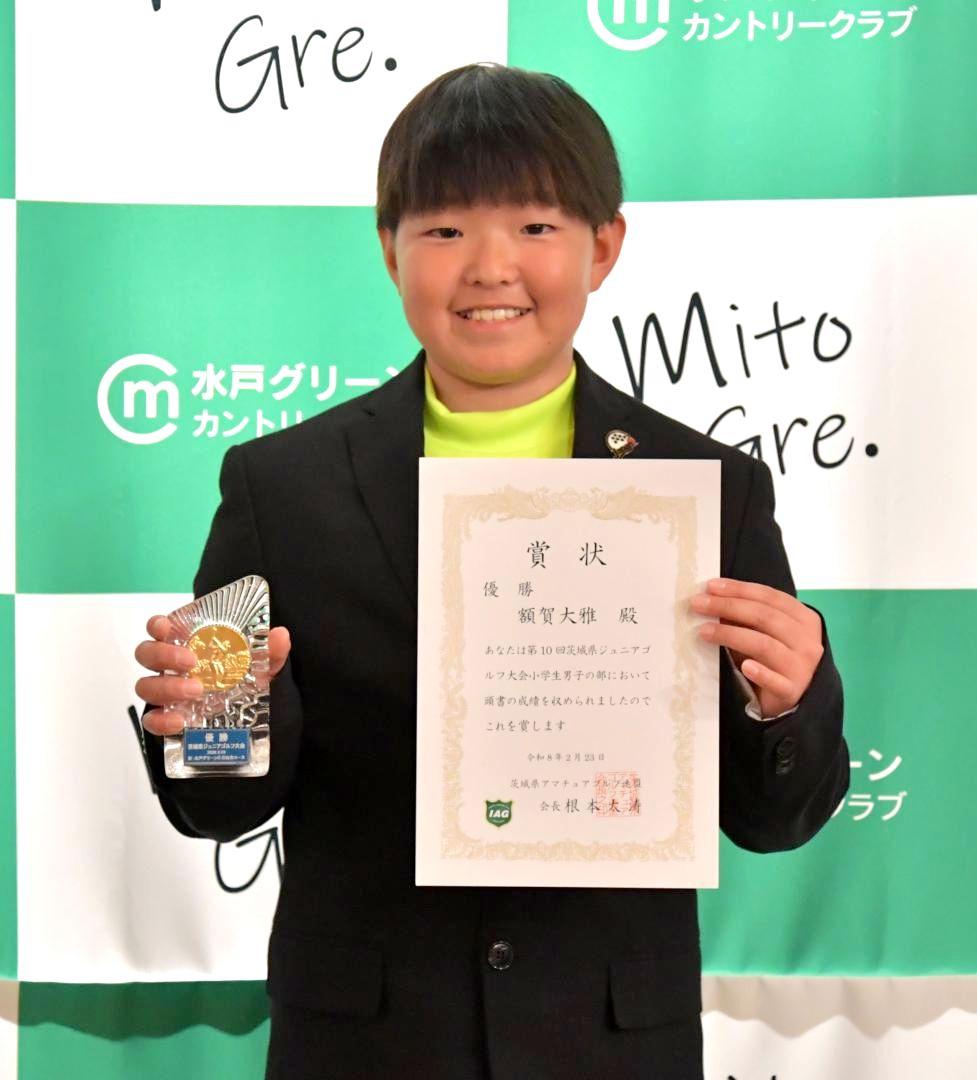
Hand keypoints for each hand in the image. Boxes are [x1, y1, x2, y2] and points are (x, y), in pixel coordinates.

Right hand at [135, 614, 291, 735]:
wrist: (245, 723)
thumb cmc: (242, 684)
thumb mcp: (261, 668)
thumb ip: (270, 652)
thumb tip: (280, 635)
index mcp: (187, 645)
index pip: (160, 628)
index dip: (157, 624)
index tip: (166, 627)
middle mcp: (171, 667)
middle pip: (147, 653)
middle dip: (163, 654)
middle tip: (191, 662)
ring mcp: (165, 694)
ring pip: (146, 685)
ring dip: (167, 686)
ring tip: (196, 691)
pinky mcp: (165, 719)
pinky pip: (151, 720)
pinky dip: (161, 720)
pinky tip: (180, 721)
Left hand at [689, 578, 822, 717]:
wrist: (791, 698)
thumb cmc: (774, 659)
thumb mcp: (765, 633)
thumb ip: (747, 617)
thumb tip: (711, 598)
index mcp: (803, 619)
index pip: (770, 597)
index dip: (739, 589)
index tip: (711, 586)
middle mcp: (806, 640)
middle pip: (764, 617)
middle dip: (728, 606)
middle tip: (699, 604)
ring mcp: (801, 667)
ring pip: (764, 645)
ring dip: (731, 635)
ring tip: (704, 631)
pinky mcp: (791, 692)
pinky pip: (775, 681)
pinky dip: (761, 673)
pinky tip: (745, 667)